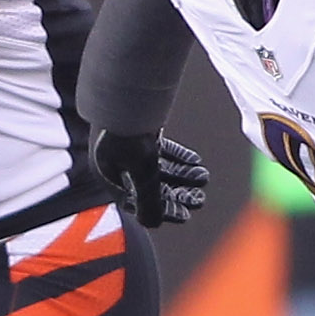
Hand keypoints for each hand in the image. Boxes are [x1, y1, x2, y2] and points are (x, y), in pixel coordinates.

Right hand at [91, 127, 210, 227]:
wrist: (122, 90)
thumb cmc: (128, 134)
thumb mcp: (142, 171)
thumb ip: (150, 200)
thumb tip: (154, 225)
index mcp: (111, 178)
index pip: (138, 203)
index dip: (163, 210)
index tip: (185, 215)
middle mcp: (117, 166)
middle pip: (150, 186)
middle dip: (178, 193)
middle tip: (200, 198)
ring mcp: (128, 149)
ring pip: (158, 168)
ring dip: (182, 175)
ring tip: (203, 177)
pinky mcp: (138, 134)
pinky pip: (160, 152)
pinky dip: (178, 158)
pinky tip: (195, 161)